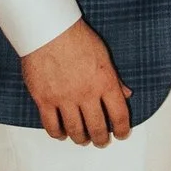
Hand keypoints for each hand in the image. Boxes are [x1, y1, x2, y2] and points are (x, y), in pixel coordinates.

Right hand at [18, 18, 131, 142]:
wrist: (48, 29)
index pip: (120, 115)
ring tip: (82, 139)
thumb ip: (114, 79)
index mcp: (105, 82)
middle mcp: (86, 94)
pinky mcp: (44, 99)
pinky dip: (58, 134)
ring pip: (75, 131)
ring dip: (81, 139)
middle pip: (97, 128)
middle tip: (101, 141)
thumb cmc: (76, 37)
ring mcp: (64, 99)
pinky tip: (61, 133)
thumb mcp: (104, 55)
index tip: (122, 134)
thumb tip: (126, 94)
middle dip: (101, 139)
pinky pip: (52, 126)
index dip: (123, 130)